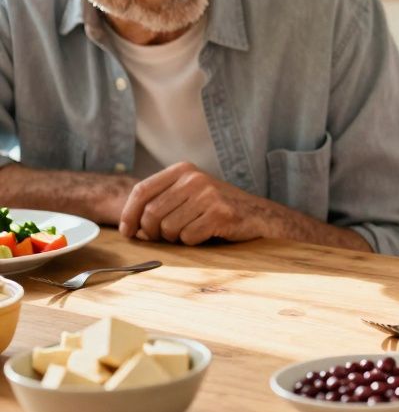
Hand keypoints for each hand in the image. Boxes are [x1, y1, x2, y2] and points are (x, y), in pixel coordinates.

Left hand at [119, 163, 268, 244]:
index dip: (129, 214)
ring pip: (168, 228)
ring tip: (189, 232)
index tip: (127, 231)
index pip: (142, 190)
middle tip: (164, 238)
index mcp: (183, 170)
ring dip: (174, 238)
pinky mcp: (220, 214)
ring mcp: (208, 195)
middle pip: (152, 213)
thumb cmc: (217, 208)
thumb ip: (161, 202)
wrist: (258, 214)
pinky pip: (188, 237)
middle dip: (152, 232)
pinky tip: (206, 234)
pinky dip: (192, 242)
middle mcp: (194, 178)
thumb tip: (130, 227)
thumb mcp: (189, 194)